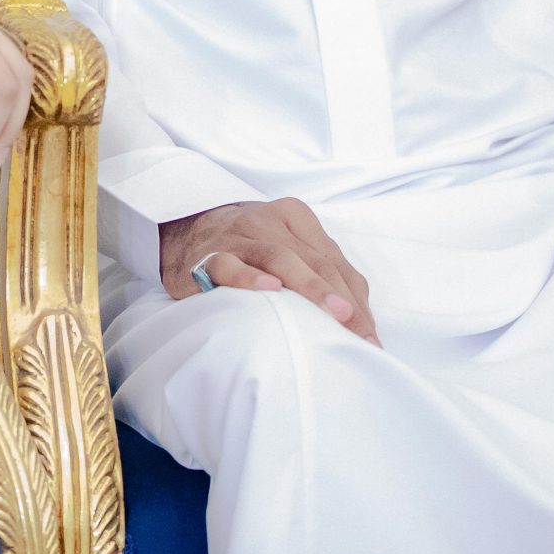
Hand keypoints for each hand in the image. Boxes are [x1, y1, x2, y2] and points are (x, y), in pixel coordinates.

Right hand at [159, 198, 380, 345]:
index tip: (370, 336)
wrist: (183, 232)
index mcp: (295, 217)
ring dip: (311, 287)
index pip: (334, 259)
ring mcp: (238, 235)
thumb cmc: (247, 246)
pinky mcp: (209, 254)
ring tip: (335, 315)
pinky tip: (270, 290)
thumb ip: (319, 271)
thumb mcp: (287, 246)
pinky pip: (230, 264)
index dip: (357, 298)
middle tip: (360, 332)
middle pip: (315, 259)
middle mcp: (269, 221)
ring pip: (280, 257)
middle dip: (343, 298)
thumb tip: (360, 319)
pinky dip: (250, 278)